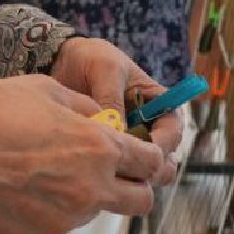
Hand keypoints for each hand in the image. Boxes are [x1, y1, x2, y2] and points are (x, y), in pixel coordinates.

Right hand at [0, 74, 164, 233]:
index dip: (152, 158)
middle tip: (115, 174)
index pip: (152, 163)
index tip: (146, 156)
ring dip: (86, 196)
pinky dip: (50, 212)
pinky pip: (58, 226)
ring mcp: (67, 220)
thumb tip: (104, 120)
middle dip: (136, 187)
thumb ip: (87, 108)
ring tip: (47, 172)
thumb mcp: (49, 90)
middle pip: (141, 202)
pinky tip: (23, 189)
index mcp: (100, 148)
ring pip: (95, 213)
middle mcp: (92, 190)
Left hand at [50, 37, 182, 182]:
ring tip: (110, 172)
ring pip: (142, 169)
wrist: (61, 62)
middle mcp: (147, 125)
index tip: (145, 152)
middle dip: (151, 167)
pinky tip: (93, 170)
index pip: (172, 130)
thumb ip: (113, 99)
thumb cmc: (92, 59)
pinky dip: (111, 172)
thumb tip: (119, 134)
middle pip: (163, 156)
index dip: (163, 143)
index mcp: (158, 102)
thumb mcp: (106, 70)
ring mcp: (129, 140)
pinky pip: (116, 169)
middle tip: (129, 171)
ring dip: (132, 175)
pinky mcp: (109, 151)